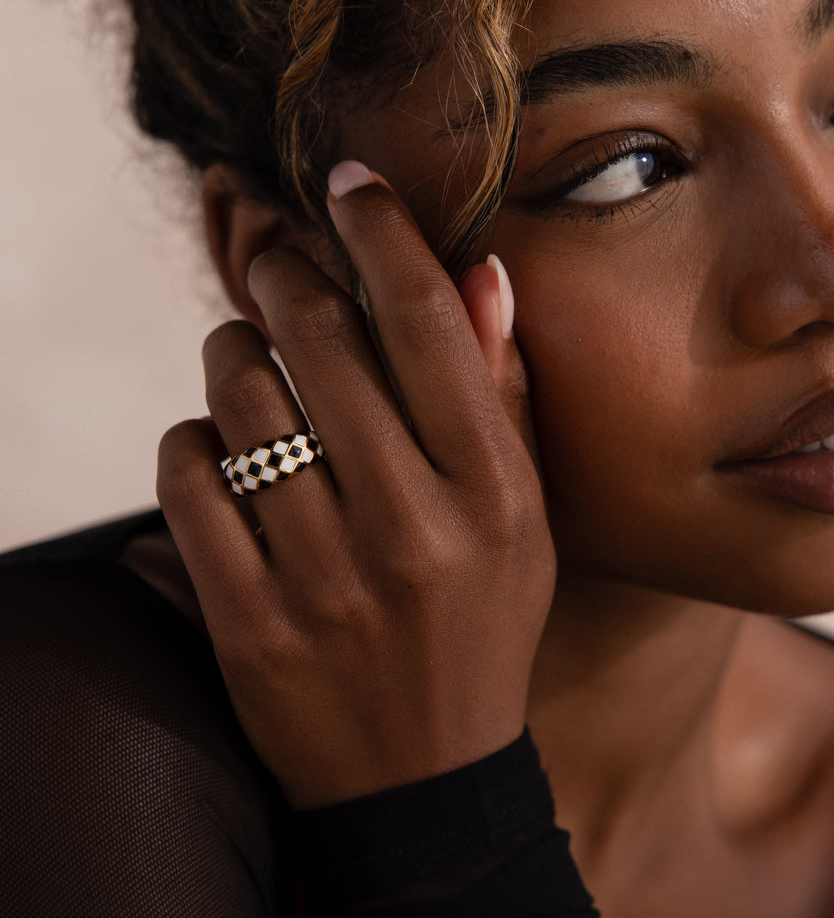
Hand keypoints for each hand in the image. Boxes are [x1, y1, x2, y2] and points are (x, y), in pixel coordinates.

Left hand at [157, 162, 554, 808]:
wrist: (423, 771)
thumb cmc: (481, 625)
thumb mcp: (523, 518)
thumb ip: (501, 395)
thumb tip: (483, 275)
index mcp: (492, 492)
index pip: (428, 324)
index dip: (381, 232)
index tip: (347, 180)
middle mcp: (412, 526)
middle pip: (317, 340)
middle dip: (283, 273)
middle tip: (274, 259)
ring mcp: (323, 576)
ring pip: (238, 398)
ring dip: (231, 353)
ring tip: (246, 359)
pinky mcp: (248, 618)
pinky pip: (190, 476)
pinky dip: (193, 440)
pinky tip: (221, 450)